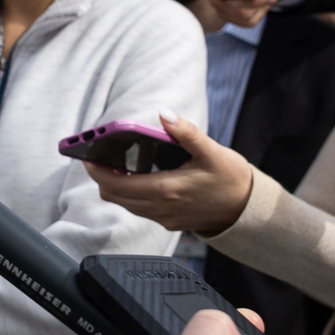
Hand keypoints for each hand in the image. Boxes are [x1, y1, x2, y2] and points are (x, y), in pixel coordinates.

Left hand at [85, 111, 252, 235]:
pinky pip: (138, 208)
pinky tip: (135, 176)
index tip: (87, 155)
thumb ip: (185, 132)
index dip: (97, 171)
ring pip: (125, 204)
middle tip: (96, 156)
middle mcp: (161, 208)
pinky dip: (129, 193)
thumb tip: (164, 113)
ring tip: (112, 163)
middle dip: (101, 176)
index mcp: (167, 190)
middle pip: (114, 196)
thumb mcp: (211, 151)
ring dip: (114, 185)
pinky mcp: (169, 221)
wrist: (248, 209)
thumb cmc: (231, 179)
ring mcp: (164, 217)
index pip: (117, 185)